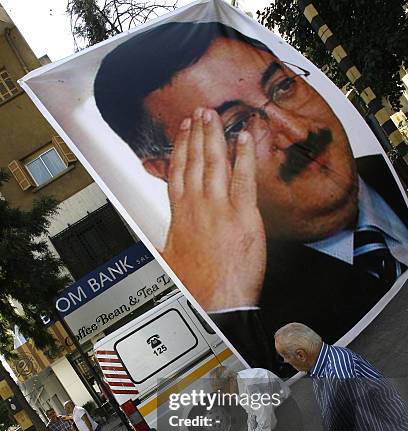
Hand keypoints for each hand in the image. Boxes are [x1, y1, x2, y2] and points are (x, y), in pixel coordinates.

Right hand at [161, 107, 265, 310]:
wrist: (215, 304)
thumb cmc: (196, 288)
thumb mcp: (169, 262)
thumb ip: (162, 245)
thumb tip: (149, 243)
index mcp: (180, 215)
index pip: (178, 172)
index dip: (181, 147)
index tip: (184, 130)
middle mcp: (198, 207)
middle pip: (195, 161)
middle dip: (198, 133)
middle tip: (201, 111)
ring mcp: (220, 209)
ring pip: (215, 164)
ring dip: (215, 136)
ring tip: (215, 115)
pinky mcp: (244, 217)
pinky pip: (244, 179)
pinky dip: (244, 157)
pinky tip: (244, 137)